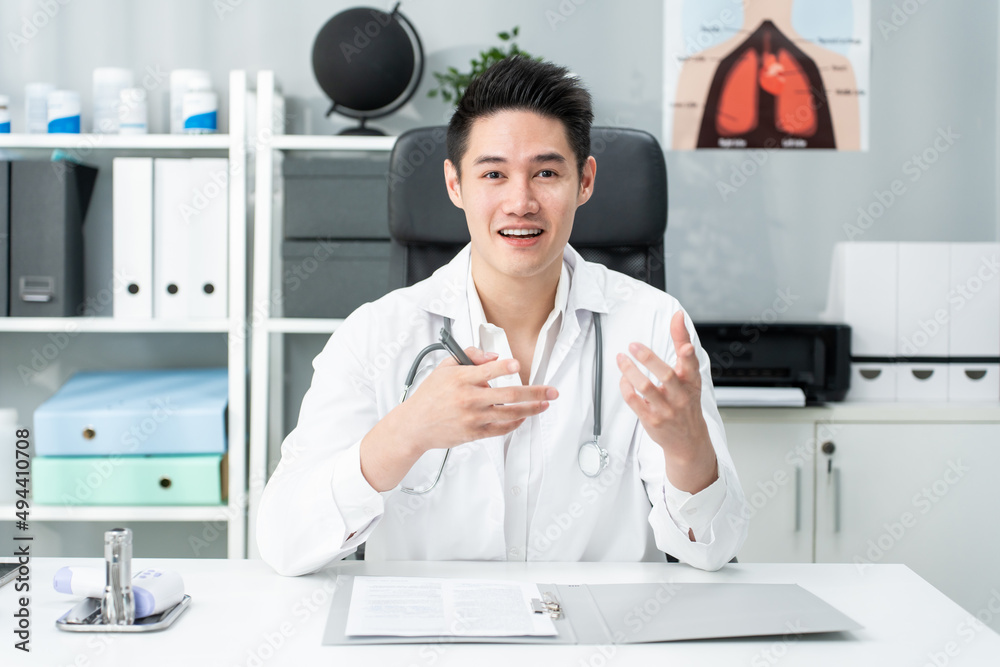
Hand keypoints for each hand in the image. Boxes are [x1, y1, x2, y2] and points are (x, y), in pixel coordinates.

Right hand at [399, 346, 557, 454]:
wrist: (415, 426)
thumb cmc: (430, 395)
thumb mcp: (444, 368)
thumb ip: (469, 356)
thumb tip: (494, 356)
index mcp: (461, 379)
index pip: (488, 370)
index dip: (505, 367)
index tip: (518, 364)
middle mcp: (469, 399)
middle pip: (509, 395)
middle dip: (535, 392)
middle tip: (552, 391)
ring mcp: (474, 418)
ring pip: (510, 413)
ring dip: (532, 409)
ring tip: (545, 404)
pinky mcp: (475, 433)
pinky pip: (501, 429)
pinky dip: (515, 423)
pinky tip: (524, 417)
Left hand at [616, 311, 716, 491]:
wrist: (689, 440)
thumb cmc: (687, 401)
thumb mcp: (690, 374)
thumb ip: (682, 344)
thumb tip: (677, 316)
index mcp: (691, 382)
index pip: (691, 364)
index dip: (688, 353)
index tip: (686, 345)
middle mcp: (680, 395)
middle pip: (666, 375)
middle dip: (649, 359)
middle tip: (633, 346)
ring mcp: (665, 409)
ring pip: (646, 388)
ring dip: (630, 371)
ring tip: (621, 358)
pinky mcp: (651, 419)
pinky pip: (634, 401)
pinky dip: (626, 387)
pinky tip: (623, 378)